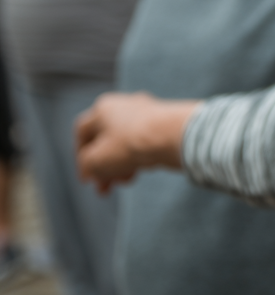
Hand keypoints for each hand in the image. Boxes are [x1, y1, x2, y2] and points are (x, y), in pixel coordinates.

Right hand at [75, 92, 200, 193]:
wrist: (173, 135)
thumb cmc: (130, 143)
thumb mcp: (96, 161)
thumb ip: (87, 165)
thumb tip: (91, 169)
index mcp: (103, 108)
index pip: (83, 133)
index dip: (81, 157)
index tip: (87, 179)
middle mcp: (125, 105)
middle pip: (107, 140)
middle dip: (104, 167)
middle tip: (105, 189)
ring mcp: (148, 113)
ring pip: (127, 143)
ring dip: (122, 165)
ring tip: (125, 182)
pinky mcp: (165, 123)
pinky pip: (146, 143)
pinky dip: (140, 158)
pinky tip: (142, 171)